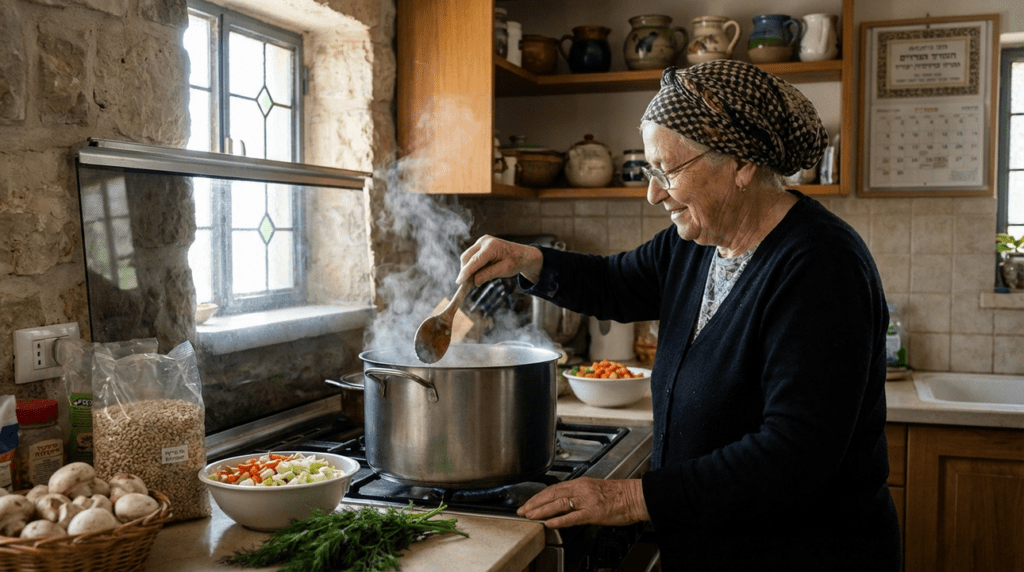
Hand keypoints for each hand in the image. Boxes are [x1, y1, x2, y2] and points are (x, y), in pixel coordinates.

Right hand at [457, 235, 542, 285]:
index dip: (466, 272)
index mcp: (492, 246)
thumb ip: (488, 274)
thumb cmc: (515, 262)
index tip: (459, 282)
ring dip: (467, 268)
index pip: (475, 260)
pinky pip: (471, 256)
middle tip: (465, 284)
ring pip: (467, 256)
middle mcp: (484, 241)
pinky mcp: (480, 245)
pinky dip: (471, 265)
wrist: (523, 254)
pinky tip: (476, 273)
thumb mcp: (504, 270)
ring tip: (472, 280)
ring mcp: (481, 241)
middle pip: (467, 257)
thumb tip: (474, 281)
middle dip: (465, 270)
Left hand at [516, 477, 649, 528]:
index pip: (553, 488)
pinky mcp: (594, 512)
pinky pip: (573, 516)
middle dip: (534, 503)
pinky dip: (559, 520)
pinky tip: (549, 523)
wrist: (635, 497)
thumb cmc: (618, 495)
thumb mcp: (594, 489)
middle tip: (522, 511)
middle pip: (552, 494)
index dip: (538, 496)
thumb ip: (579, 494)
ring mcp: (587, 501)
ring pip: (558, 503)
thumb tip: (564, 501)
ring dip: (542, 510)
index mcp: (581, 483)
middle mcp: (581, 489)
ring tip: (530, 516)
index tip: (528, 503)